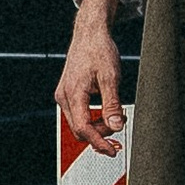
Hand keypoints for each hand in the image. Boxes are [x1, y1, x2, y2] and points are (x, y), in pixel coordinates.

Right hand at [56, 0, 126, 152]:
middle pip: (80, 130)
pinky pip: (78, 114)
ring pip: (79, 123)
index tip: (113, 151)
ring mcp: (63, 95)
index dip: (99, 143)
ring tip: (116, 115)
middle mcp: (64, 97)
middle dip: (100, 134)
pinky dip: (93, 117)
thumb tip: (116, 127)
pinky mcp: (67, 94)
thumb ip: (113, 105)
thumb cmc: (99, 51)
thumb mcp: (111, 78)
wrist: (89, 34)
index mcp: (73, 94)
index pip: (84, 129)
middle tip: (120, 125)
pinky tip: (106, 110)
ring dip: (97, 126)